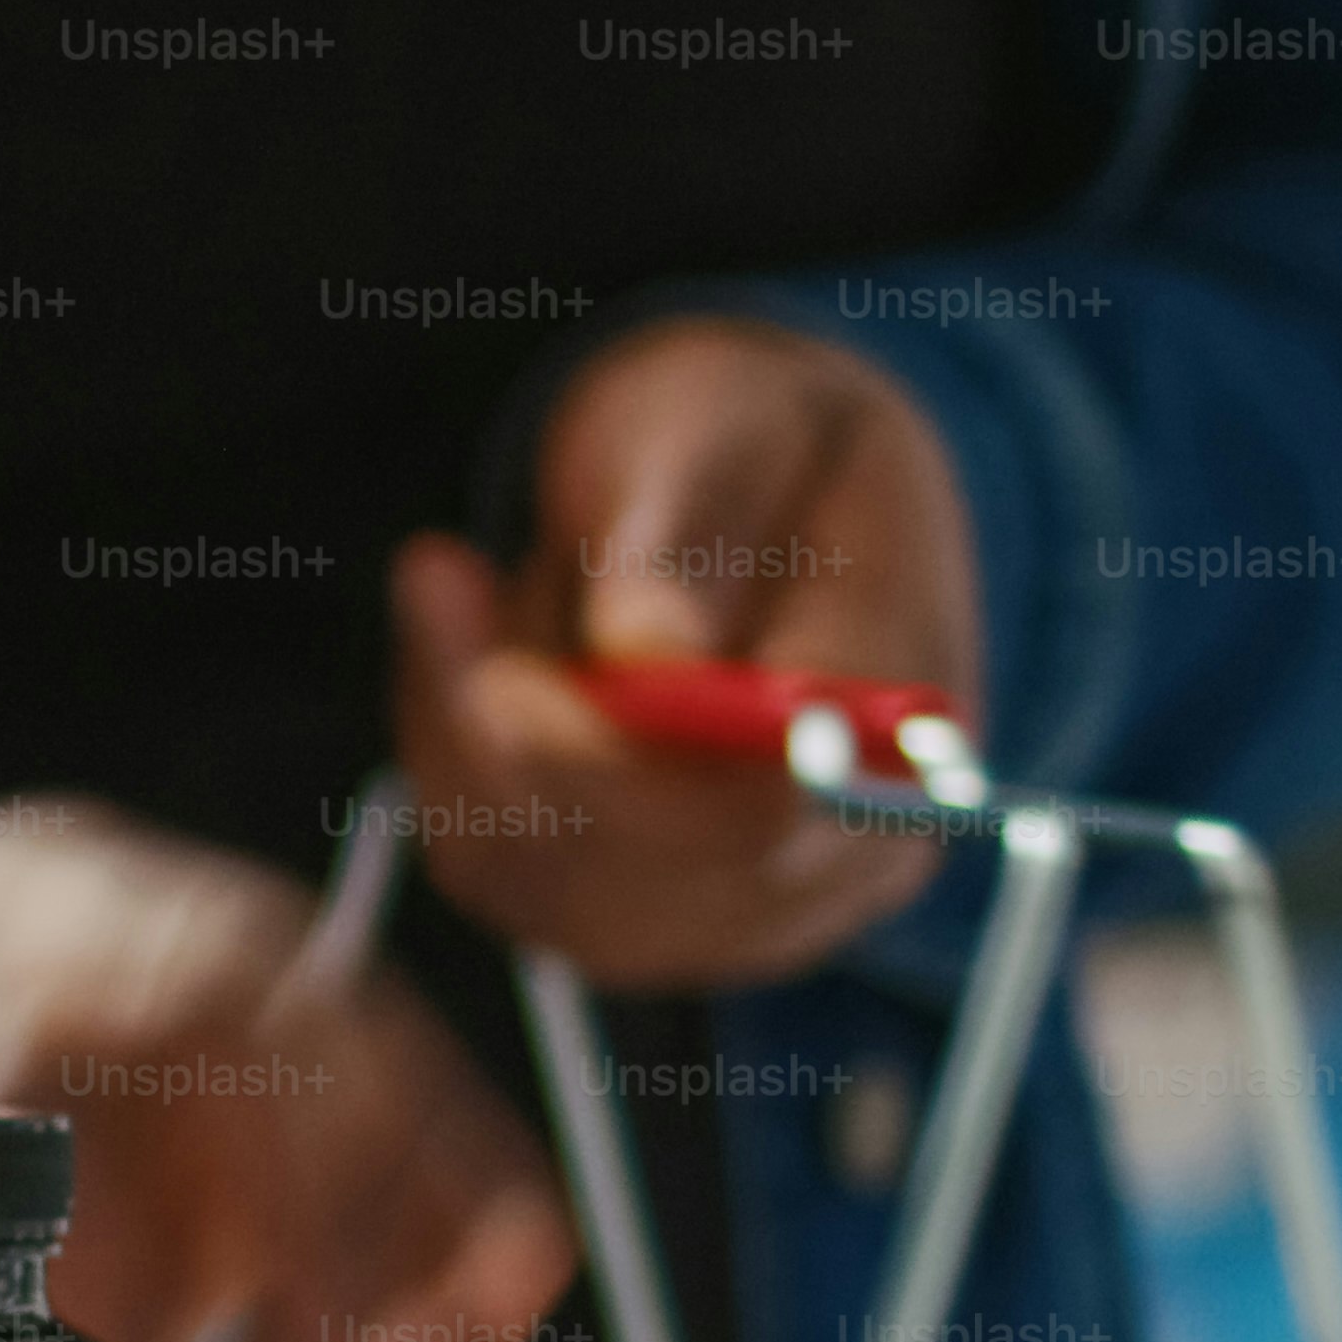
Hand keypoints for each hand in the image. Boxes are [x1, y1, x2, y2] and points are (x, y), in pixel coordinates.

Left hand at [391, 315, 982, 990]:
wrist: (750, 487)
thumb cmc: (749, 439)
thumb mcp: (723, 428)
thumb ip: (684, 536)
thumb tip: (641, 648)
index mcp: (904, 730)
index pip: (765, 812)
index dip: (620, 773)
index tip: (499, 680)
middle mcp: (838, 853)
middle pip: (642, 877)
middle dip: (510, 743)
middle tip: (437, 573)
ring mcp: (731, 906)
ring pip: (540, 879)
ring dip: (464, 732)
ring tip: (474, 578)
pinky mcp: (626, 913)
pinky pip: (492, 871)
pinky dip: (446, 758)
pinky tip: (461, 647)